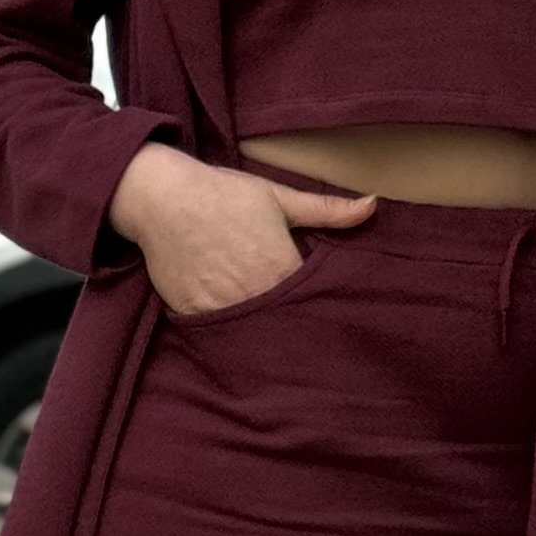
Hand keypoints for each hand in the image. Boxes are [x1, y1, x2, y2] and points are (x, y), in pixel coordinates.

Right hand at [109, 141, 376, 316]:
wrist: (162, 198)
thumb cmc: (223, 193)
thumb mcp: (278, 197)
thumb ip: (327, 210)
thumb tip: (373, 205)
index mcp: (282, 270)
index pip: (312, 304)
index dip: (320, 309)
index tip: (329, 317)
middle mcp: (255, 295)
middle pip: (285, 325)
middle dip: (296, 330)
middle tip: (309, 342)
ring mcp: (223, 309)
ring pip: (253, 335)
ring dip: (264, 336)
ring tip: (275, 341)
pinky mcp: (195, 316)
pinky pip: (220, 335)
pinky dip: (230, 335)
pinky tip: (240, 336)